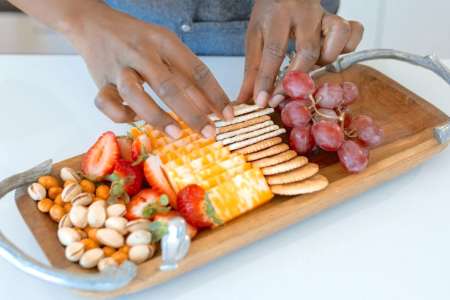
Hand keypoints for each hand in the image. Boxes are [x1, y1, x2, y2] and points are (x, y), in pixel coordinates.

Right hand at [67, 3, 232, 138]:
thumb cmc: (136, 38)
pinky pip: (107, 103)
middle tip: (210, 133)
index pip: (196, 70)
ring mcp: (119, 68)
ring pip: (136, 95)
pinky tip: (136, 119)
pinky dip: (122, 115)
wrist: (92, 23)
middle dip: (193, 113)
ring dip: (157, 116)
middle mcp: (141, 53)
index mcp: (163, 41)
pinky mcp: (100, 82)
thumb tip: (208, 106)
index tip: (227, 115)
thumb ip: (183, 72)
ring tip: (176, 134)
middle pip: (170, 85)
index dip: (215, 94)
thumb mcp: (164, 45)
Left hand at [237, 0, 363, 107]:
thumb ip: (252, 70)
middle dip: (296, 79)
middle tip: (285, 96)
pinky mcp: (339, 19)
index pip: (274, 52)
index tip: (264, 101)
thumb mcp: (255, 38)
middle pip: (307, 52)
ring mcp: (324, 16)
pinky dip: (347, 47)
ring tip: (312, 66)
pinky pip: (354, 32)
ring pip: (337, 41)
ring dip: (325, 60)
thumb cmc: (270, 15)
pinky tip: (331, 53)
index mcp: (278, 17)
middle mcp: (304, 15)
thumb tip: (245, 100)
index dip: (268, 81)